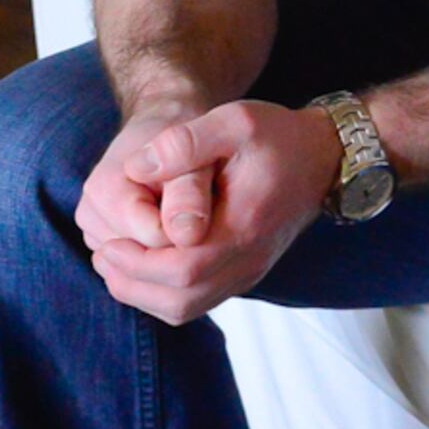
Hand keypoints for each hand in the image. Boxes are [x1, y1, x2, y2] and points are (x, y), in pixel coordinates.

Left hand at [77, 100, 341, 325]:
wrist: (323, 157)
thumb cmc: (278, 137)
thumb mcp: (234, 120)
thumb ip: (184, 142)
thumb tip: (136, 169)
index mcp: (245, 228)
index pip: (184, 271)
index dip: (137, 263)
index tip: (109, 240)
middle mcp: (249, 261)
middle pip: (180, 301)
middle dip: (131, 283)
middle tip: (105, 253)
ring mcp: (247, 272)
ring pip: (185, 308)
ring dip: (142, 292)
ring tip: (116, 260)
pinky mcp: (242, 274)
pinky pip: (194, 301)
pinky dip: (159, 292)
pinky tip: (142, 263)